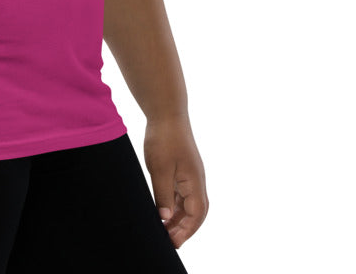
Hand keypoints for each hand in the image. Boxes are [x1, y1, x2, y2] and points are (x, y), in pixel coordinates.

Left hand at [142, 114, 207, 248]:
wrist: (167, 113)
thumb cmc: (164, 138)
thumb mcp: (159, 168)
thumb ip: (162, 194)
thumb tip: (164, 218)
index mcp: (194, 181)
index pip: (196, 214)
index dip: (186, 230)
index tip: (173, 242)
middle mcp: (195, 180)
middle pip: (196, 212)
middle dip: (185, 228)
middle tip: (169, 241)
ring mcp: (189, 174)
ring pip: (188, 203)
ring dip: (178, 217)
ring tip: (163, 229)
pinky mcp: (182, 169)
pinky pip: (181, 193)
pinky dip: (174, 204)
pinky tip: (162, 210)